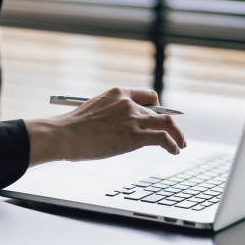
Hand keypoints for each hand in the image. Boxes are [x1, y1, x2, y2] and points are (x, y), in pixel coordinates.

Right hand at [25, 87, 185, 165]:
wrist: (64, 135)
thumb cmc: (71, 128)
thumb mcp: (93, 111)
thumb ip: (109, 114)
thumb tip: (115, 128)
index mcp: (117, 93)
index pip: (146, 95)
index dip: (156, 107)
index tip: (158, 116)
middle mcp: (128, 103)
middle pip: (159, 111)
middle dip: (169, 123)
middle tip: (174, 133)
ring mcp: (133, 119)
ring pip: (167, 123)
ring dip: (177, 134)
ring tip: (181, 144)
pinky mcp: (135, 136)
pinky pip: (163, 138)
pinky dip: (173, 144)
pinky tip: (174, 151)